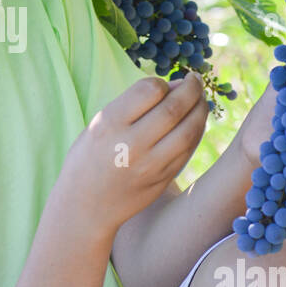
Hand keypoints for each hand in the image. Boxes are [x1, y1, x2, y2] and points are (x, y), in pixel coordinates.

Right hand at [53, 74, 208, 234]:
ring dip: (200, 110)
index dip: (162, 82)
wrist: (85, 205)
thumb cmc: (90, 157)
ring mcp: (149, 166)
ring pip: (189, 130)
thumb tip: (175, 87)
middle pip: (174, 108)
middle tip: (194, 81)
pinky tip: (195, 122)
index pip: (149, 90)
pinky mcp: (162, 180)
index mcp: (108, 124)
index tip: (163, 84)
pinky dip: (197, 131)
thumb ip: (132, 106)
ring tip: (200, 100)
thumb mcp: (98, 125)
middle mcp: (130, 144)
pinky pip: (188, 150)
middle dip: (191, 89)